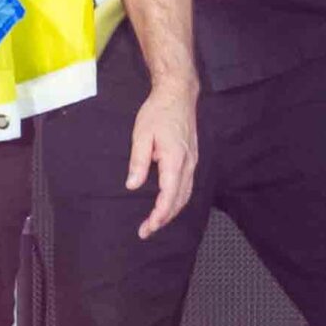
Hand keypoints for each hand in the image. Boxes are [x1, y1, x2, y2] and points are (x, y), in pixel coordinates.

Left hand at [126, 84, 198, 238]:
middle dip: (164, 219)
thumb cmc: (159, 112)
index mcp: (175, 160)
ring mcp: (192, 161)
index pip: (169, 197)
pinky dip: (178, 199)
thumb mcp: (142, 134)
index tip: (147, 228)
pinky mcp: (192, 158)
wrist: (178, 94)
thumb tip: (132, 185)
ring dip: (172, 211)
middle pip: (179, 200)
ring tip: (156, 222)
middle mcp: (188, 164)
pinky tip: (168, 203)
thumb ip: (138, 161)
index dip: (158, 216)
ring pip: (186, 194)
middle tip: (146, 230)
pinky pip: (187, 185)